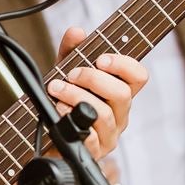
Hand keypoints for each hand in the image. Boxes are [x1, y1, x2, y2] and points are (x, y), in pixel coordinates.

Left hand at [45, 25, 148, 159]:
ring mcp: (108, 135)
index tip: (101, 59)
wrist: (46, 137)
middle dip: (93, 79)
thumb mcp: (66, 73)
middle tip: (71, 74)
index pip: (138, 77)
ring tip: (56, 90)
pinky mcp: (93, 152)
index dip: (124, 65)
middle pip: (122, 94)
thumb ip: (71, 52)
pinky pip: (89, 137)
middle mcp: (119, 115)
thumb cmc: (63, 103)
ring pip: (103, 114)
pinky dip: (71, 119)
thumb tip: (76, 32)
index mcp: (119, 93)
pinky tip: (58, 111)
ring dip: (76, 97)